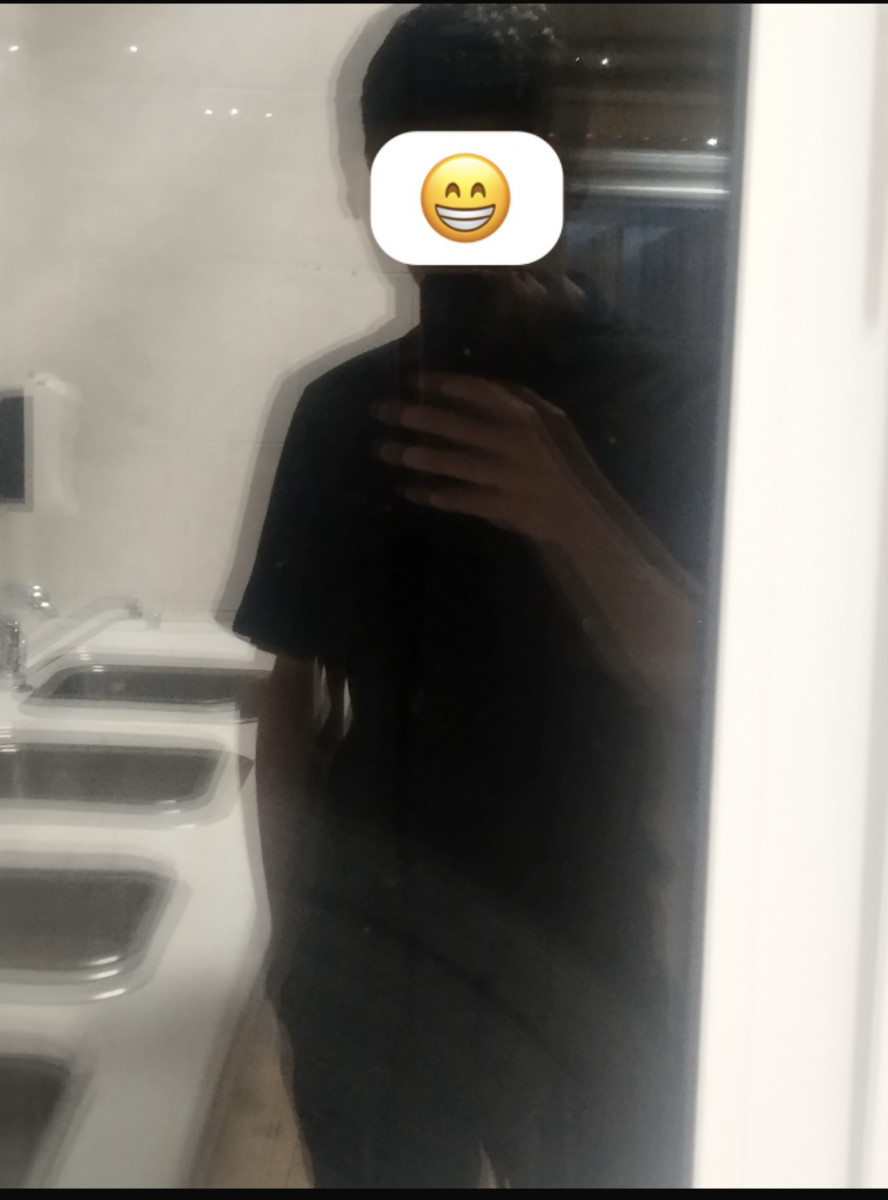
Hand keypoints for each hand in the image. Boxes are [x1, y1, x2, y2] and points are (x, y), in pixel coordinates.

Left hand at [372, 373, 601, 546]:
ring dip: (414, 456)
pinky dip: (433, 495)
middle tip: (381, 410)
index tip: (411, 381)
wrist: (583, 511)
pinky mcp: (501, 506)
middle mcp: (513, 441)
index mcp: (525, 415)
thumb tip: (475, 384)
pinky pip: (459, 499)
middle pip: (454, 424)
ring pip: (451, 463)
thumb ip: (517, 400)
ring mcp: (506, 476)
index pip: (475, 391)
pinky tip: (409, 491)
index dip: (440, 384)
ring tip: (384, 450)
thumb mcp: (551, 419)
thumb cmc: (562, 460)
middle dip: (413, 415)